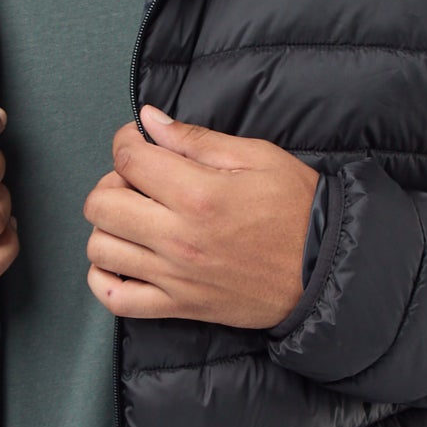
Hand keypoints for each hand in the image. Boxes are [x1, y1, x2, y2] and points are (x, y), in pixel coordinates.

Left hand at [83, 105, 319, 327]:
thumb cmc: (297, 208)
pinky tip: (119, 260)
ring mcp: (176, 277)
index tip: (139, 143)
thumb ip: (195, 139)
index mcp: (199, 194)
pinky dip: (103, 279)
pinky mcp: (180, 307)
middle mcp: (179, 238)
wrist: (326, 267)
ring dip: (108, 227)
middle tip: (136, 182)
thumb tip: (149, 120)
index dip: (126, 142)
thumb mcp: (256, 157)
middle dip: (111, 183)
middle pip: (101, 205)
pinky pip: (116, 299)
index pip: (127, 160)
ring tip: (134, 219)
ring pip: (101, 249)